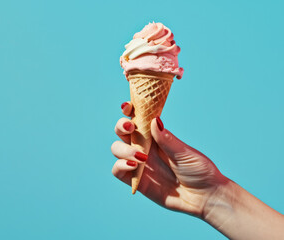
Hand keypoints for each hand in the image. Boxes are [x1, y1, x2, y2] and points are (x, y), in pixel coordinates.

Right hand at [111, 102, 227, 216]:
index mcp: (156, 136)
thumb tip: (154, 119)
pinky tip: (134, 166)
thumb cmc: (199, 171)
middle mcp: (144, 147)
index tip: (128, 106)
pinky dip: (120, 166)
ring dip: (123, 149)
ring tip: (141, 156)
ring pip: (117, 149)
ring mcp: (138, 164)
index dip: (128, 111)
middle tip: (131, 128)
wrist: (205, 197)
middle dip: (121, 127)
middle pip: (121, 132)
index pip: (137, 120)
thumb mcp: (185, 153)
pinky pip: (117, 171)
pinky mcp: (136, 181)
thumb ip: (166, 139)